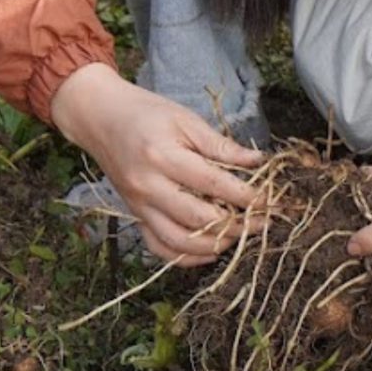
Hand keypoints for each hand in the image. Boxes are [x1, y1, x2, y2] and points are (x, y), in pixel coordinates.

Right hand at [50, 63, 264, 264]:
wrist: (101, 119)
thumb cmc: (146, 114)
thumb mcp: (186, 120)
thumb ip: (221, 145)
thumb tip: (258, 162)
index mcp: (163, 157)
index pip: (213, 184)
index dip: (246, 196)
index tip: (270, 200)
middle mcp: (148, 187)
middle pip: (198, 219)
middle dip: (237, 225)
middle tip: (263, 223)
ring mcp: (139, 206)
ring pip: (179, 242)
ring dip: (215, 245)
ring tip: (241, 236)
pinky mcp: (134, 215)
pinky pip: (159, 248)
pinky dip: (186, 256)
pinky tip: (211, 249)